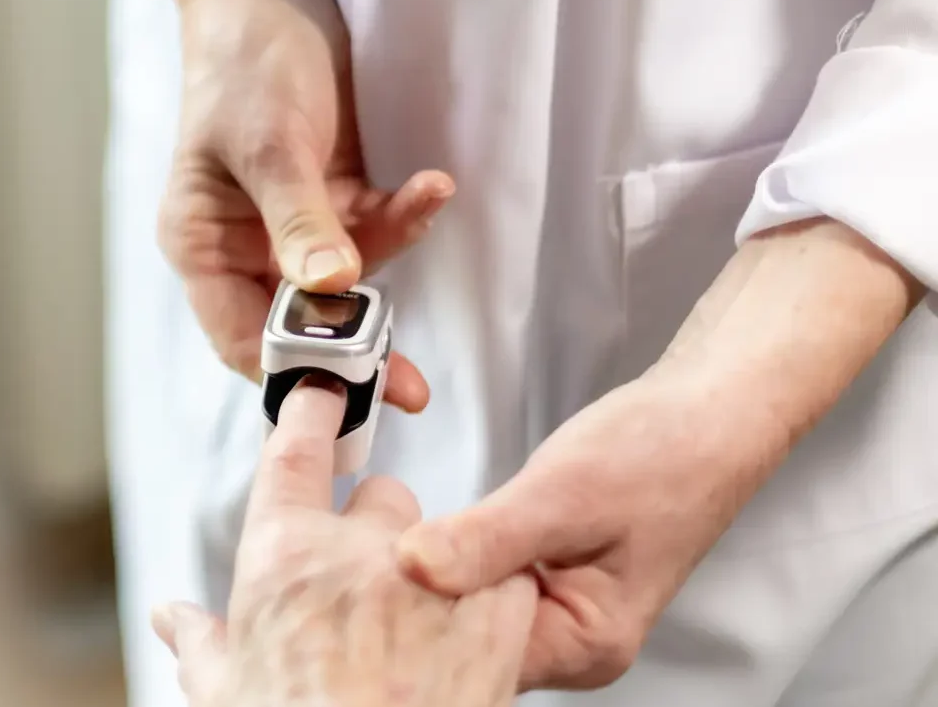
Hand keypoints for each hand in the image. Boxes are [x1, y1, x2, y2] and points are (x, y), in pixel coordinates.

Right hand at [153, 381, 536, 706]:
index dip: (307, 414)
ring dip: (440, 570)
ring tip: (425, 636)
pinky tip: (471, 647)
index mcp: (284, 557)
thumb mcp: (225, 690)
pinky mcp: (497, 609)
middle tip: (372, 595)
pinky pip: (502, 578)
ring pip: (446, 537)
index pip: (295, 453)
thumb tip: (174, 622)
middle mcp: (359, 551)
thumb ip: (201, 643)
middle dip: (380, 533)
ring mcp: (433, 576)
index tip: (317, 396)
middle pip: (383, 498)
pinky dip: (492, 604)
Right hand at [160, 0, 450, 402]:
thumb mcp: (269, 146)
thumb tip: (329, 290)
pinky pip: (375, 235)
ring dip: (392, 258)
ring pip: (346, 286)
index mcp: (202, 245)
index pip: (243, 336)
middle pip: (299, 326)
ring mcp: (290, 230)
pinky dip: (406, 215)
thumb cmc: (241, 67)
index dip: (295, 367)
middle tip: (408, 382)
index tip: (349, 381)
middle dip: (356, 344)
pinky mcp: (333, 204)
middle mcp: (242, 249)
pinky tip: (430, 183)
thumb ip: (299, 221)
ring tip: (427, 199)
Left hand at [394, 377, 774, 688]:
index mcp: (583, 646)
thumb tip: (413, 567)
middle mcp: (568, 645)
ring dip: (432, 575)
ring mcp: (554, 615)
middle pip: (463, 644)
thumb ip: (487, 538)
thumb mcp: (562, 493)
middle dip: (418, 598)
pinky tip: (429, 533)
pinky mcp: (540, 581)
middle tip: (371, 549)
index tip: (374, 571)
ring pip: (463, 613)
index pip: (475, 660)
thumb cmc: (658, 453)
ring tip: (392, 537)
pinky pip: (477, 585)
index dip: (419, 617)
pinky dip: (452, 559)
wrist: (704, 415)